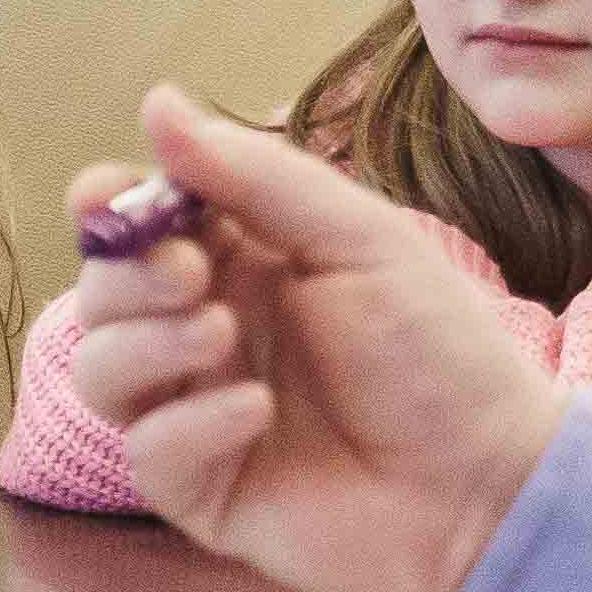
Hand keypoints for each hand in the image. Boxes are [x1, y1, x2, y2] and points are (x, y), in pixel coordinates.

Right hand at [63, 92, 570, 591]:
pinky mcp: (199, 489)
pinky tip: (256, 414)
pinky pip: (147, 450)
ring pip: (101, 370)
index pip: (135, 223)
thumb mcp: (360, 240)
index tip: (109, 196)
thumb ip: (255, 174)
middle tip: (192, 276)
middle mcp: (204, 333)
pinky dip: (189, 424)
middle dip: (127, 274)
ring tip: (221, 337)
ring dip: (144, 344)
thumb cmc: (441, 353)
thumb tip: (156, 102)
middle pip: (102, 292)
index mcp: (239, 263)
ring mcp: (195, 412)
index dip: (107, 206)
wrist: (491, 484)